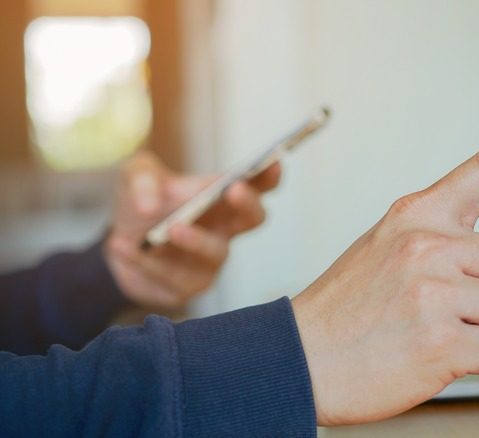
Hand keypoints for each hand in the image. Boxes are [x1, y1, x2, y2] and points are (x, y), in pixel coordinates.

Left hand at [104, 151, 280, 308]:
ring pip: (215, 252)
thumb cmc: (140, 203)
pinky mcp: (187, 288)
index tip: (273, 161)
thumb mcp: (135, 176)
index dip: (269, 175)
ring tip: (170, 229)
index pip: (256, 185)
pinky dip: (145, 261)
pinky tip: (121, 246)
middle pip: (254, 219)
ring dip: (196, 240)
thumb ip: (142, 179)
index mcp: (221, 199)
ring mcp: (209, 262)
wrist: (114, 244)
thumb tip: (149, 206)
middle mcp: (224, 230)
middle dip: (248, 205)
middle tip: (233, 191)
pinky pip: (172, 277)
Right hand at [291, 109, 478, 425]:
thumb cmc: (346, 307)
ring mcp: (435, 292)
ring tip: (449, 329)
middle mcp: (428, 245)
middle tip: (468, 304)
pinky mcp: (442, 340)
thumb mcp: (384, 246)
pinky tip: (446, 355)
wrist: (299, 357)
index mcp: (416, 215)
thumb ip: (441, 238)